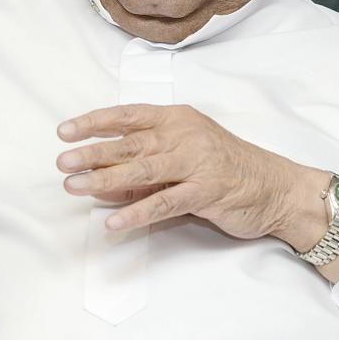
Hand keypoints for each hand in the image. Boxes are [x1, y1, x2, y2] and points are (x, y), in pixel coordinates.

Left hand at [56, 104, 323, 242]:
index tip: (65, 131)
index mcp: (178, 118)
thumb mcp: (186, 154)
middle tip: (62, 161)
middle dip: (92, 152)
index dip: (95, 122)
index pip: (128, 115)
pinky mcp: (206, 192)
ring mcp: (197, 162)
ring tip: (74, 187)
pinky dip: (136, 212)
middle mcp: (186, 135)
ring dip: (104, 179)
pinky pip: (165, 203)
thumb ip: (148, 164)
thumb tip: (102, 179)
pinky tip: (113, 223)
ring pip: (142, 170)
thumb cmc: (227, 167)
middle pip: (130, 142)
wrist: (276, 187)